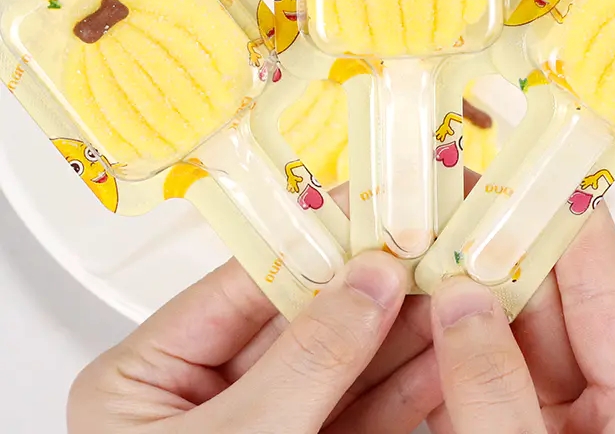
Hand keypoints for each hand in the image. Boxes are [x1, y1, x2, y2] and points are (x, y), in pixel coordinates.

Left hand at [68, 251, 441, 433]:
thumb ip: (306, 358)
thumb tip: (370, 276)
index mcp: (151, 376)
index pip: (247, 281)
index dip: (316, 240)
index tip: (377, 207)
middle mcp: (209, 394)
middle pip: (304, 316)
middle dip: (375, 283)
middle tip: (434, 241)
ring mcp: (268, 428)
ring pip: (345, 361)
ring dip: (405, 326)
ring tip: (458, 284)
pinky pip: (365, 411)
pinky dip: (412, 386)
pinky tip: (452, 353)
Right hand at [427, 203, 614, 433]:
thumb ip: (498, 393)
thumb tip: (459, 303)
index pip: (606, 288)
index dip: (565, 220)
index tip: (526, 168)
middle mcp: (601, 411)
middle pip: (544, 307)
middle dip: (490, 252)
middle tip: (444, 206)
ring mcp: (550, 429)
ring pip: (500, 343)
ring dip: (454, 300)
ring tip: (413, 250)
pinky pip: (472, 386)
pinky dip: (437, 356)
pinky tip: (405, 319)